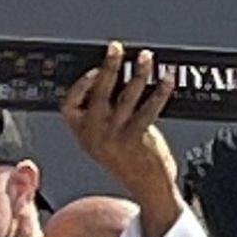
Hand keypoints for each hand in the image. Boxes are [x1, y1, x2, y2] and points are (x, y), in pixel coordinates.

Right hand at [62, 44, 178, 202]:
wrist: (147, 187)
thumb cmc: (126, 160)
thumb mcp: (102, 139)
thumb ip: (101, 114)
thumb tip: (111, 76)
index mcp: (81, 132)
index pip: (69, 102)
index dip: (81, 83)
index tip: (94, 69)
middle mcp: (95, 133)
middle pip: (99, 92)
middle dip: (109, 66)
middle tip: (116, 49)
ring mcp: (115, 136)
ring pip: (127, 96)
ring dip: (138, 73)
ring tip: (146, 58)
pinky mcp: (137, 138)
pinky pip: (150, 108)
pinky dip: (160, 91)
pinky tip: (167, 80)